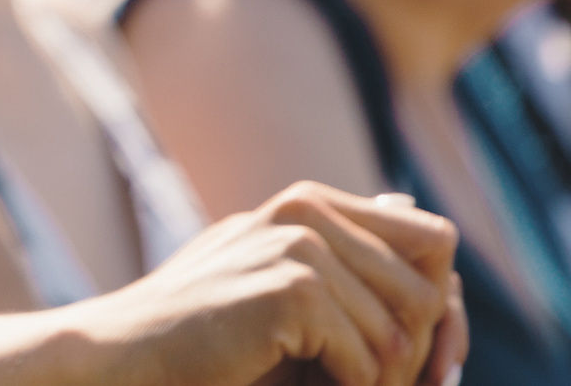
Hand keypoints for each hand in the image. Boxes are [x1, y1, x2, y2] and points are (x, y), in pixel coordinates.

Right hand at [75, 182, 458, 385]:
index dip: (443, 308)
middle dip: (419, 356)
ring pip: (407, 333)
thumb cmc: (203, 338)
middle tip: (366, 384)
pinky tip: (299, 383)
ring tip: (324, 385)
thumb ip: (344, 262)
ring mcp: (301, 244)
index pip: (434, 242)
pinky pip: (372, 358)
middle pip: (433, 291)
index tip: (431, 367)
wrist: (127, 356)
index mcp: (310, 203)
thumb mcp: (278, 289)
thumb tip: (426, 232)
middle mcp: (310, 209)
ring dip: (380, 381)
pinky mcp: (293, 287)